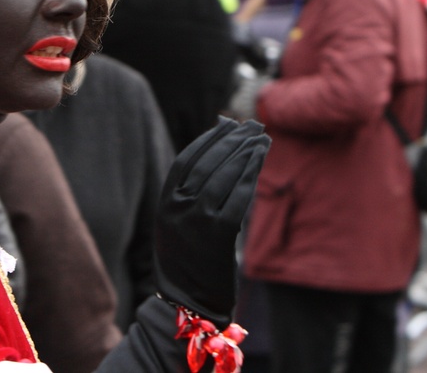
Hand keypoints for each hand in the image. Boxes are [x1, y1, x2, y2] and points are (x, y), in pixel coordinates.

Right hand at [154, 116, 268, 327]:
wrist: (186, 303)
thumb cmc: (187, 261)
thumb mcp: (176, 223)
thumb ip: (190, 195)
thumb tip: (216, 157)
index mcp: (165, 203)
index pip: (187, 159)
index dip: (208, 139)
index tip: (227, 124)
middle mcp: (178, 208)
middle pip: (209, 162)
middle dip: (233, 139)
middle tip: (252, 125)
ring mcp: (197, 220)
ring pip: (225, 175)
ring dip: (246, 152)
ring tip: (262, 138)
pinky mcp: (219, 234)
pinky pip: (238, 197)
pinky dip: (250, 175)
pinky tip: (260, 161)